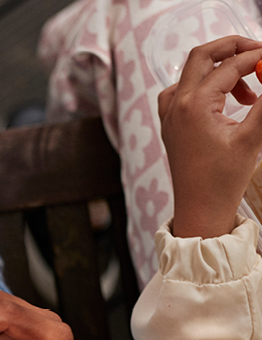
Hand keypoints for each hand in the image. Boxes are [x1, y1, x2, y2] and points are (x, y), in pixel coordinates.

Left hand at [157, 35, 261, 238]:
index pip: (230, 65)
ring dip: (221, 71)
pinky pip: (181, 91)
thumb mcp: (253, 137)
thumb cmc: (223, 179)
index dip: (257, 56)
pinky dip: (204, 87)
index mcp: (194, 105)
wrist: (199, 209)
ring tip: (248, 96)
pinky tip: (223, 102)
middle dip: (233, 48)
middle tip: (260, 56)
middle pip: (202, 56)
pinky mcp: (170, 124)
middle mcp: (176, 105)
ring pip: (192, 73)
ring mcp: (169, 114)